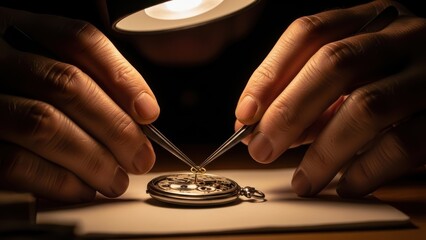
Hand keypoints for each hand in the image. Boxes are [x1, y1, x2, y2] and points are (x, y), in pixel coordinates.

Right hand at [0, 7, 159, 201]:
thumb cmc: (16, 90)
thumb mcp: (41, 64)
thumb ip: (82, 77)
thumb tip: (137, 116)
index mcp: (21, 30)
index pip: (80, 40)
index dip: (122, 77)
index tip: (148, 112)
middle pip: (69, 84)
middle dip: (116, 128)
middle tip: (140, 157)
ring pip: (45, 124)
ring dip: (92, 160)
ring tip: (115, 180)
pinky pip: (16, 163)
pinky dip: (59, 181)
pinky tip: (81, 188)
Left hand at [235, 0, 425, 196]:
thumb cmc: (395, 81)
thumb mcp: (355, 75)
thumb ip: (312, 95)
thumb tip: (259, 128)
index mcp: (371, 19)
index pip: (308, 33)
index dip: (269, 74)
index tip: (244, 114)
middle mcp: (404, 36)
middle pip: (333, 63)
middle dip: (288, 111)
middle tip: (261, 150)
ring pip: (366, 107)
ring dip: (323, 151)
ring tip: (303, 181)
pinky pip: (403, 143)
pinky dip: (366, 170)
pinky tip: (346, 186)